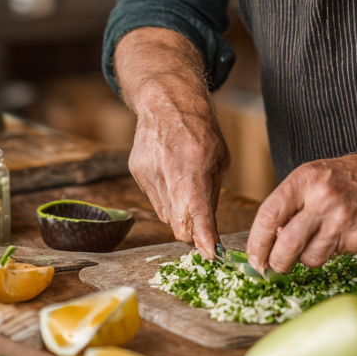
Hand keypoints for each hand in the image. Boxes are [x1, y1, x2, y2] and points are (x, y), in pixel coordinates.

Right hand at [128, 105, 228, 258]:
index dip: (203, 239)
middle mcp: (167, 174)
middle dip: (191, 230)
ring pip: (164, 215)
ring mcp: (148, 174)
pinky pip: (153, 199)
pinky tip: (171, 174)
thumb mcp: (219, 159)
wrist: (166, 102)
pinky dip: (165, 196)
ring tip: (185, 186)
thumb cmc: (200, 128)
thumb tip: (209, 228)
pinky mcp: (136, 173)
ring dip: (178, 212)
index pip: (197, 214)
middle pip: (177, 224)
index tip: (210, 254)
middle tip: (202, 226)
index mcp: (193, 169)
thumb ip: (212, 194)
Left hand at [245, 149, 356, 273]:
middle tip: (273, 267)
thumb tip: (267, 239)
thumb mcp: (312, 177)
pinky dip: (327, 254)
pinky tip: (336, 238)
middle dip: (275, 262)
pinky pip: (332, 258)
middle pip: (286, 245)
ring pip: (309, 258)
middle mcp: (322, 199)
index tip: (253, 257)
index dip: (256, 241)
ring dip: (304, 259)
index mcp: (304, 180)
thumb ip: (289, 204)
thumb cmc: (346, 179)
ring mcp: (341, 220)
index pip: (268, 215)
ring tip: (313, 243)